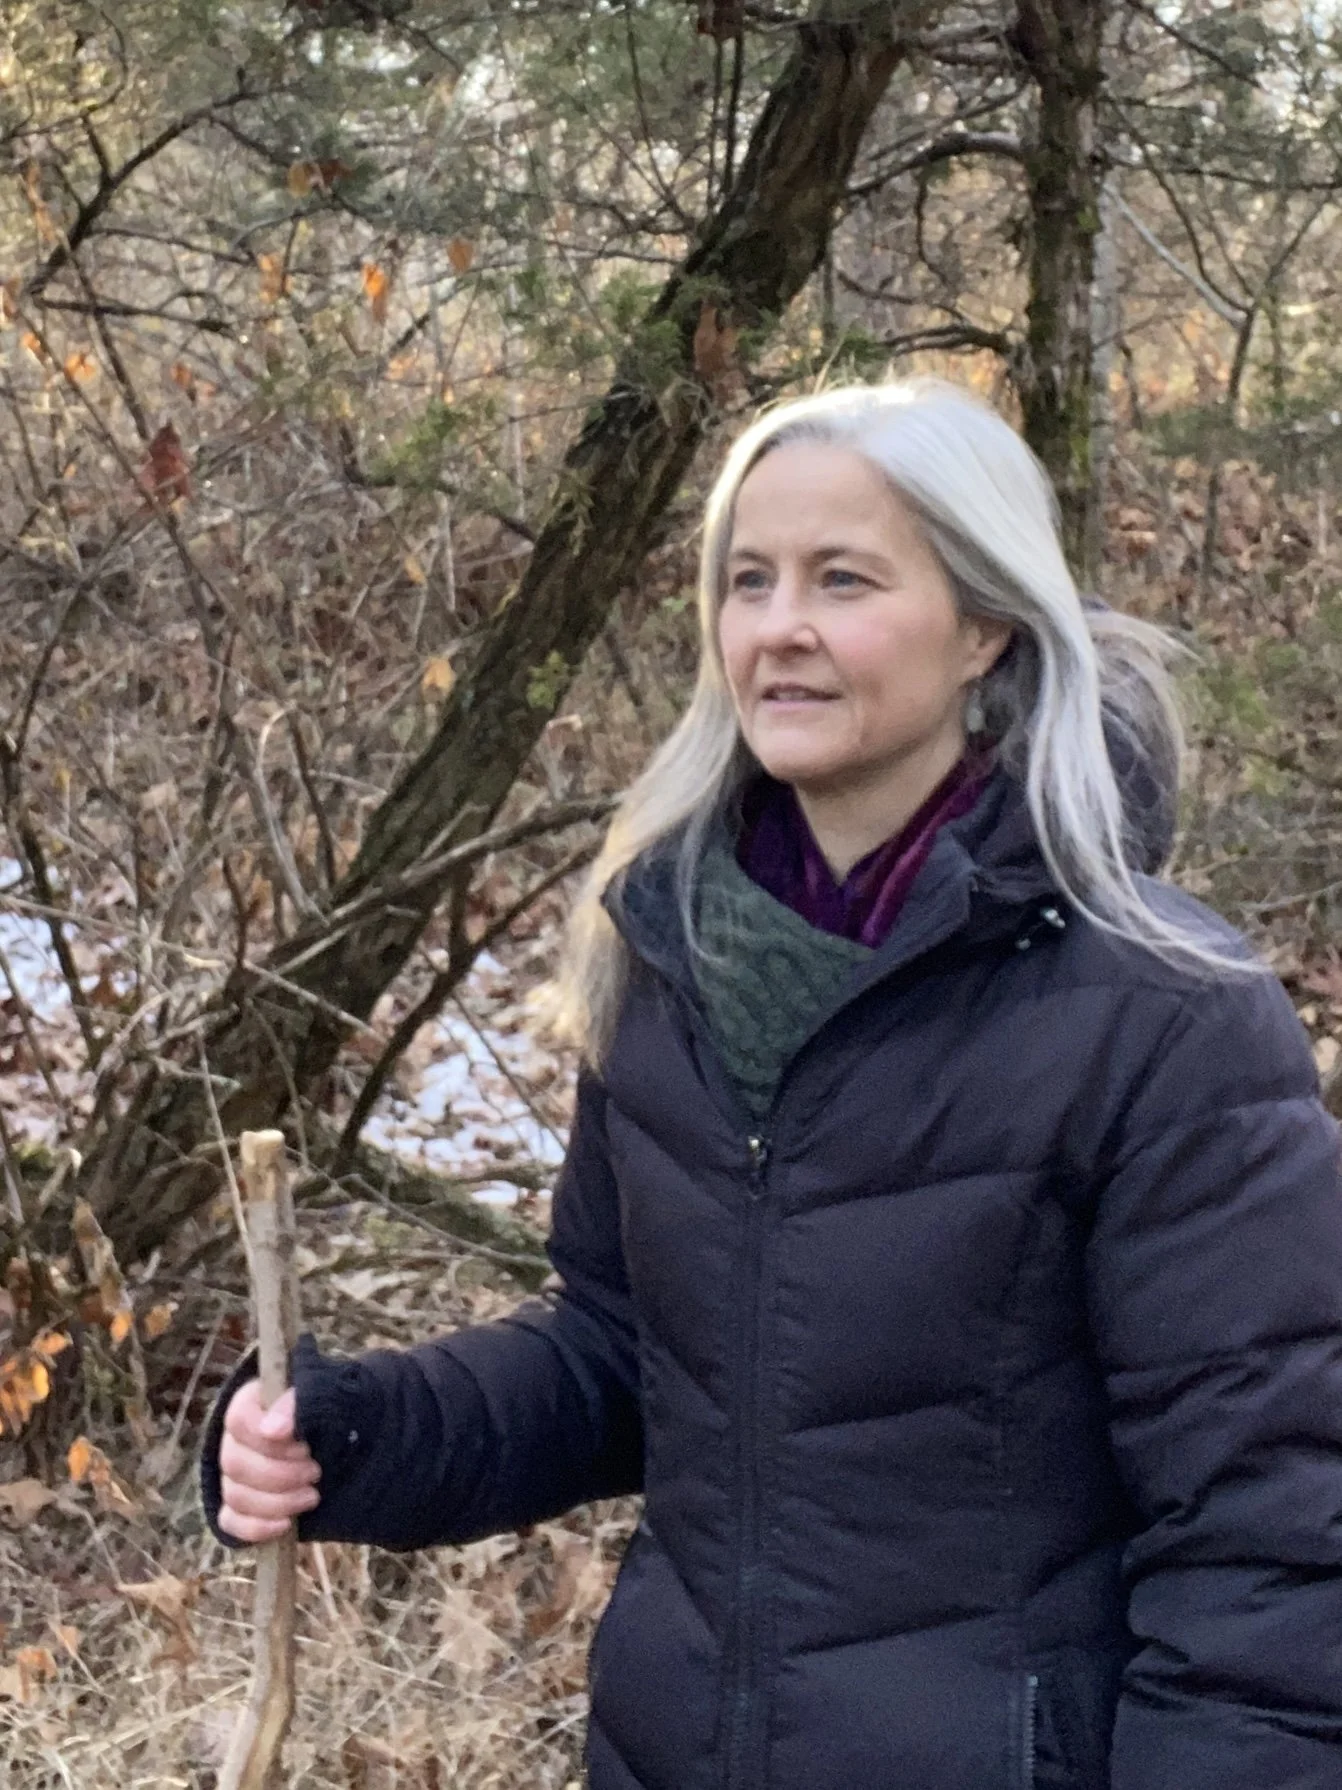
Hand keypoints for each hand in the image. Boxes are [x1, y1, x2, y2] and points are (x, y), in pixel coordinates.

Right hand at [218, 1381, 320, 1542]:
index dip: (269, 1440)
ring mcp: (232, 1475)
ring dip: (277, 1502)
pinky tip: (285, 1524)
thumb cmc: (333, 1410)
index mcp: (251, 1403)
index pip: (238, 1420)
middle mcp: (234, 1439)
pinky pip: (230, 1521)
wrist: (343, 1440)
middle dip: (280, 1475)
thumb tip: (273, 1429)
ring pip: (235, 1495)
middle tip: (316, 1472)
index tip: (305, 1447)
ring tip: (312, 1496)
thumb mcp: (326, 1395)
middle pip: (234, 1463)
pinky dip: (256, 1527)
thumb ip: (300, 1403)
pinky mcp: (237, 1506)